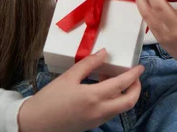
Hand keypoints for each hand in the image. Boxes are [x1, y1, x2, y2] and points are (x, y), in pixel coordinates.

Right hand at [18, 49, 143, 131]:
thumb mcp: (69, 77)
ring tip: (114, 77)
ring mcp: (96, 120)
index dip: (134, 75)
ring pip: (120, 108)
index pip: (122, 85)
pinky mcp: (91, 124)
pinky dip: (113, 99)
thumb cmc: (50, 98)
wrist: (36, 123)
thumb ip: (89, 63)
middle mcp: (99, 111)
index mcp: (94, 97)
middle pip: (128, 102)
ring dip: (124, 94)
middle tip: (134, 76)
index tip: (140, 66)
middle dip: (136, 88)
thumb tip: (105, 53)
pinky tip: (102, 87)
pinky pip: (110, 112)